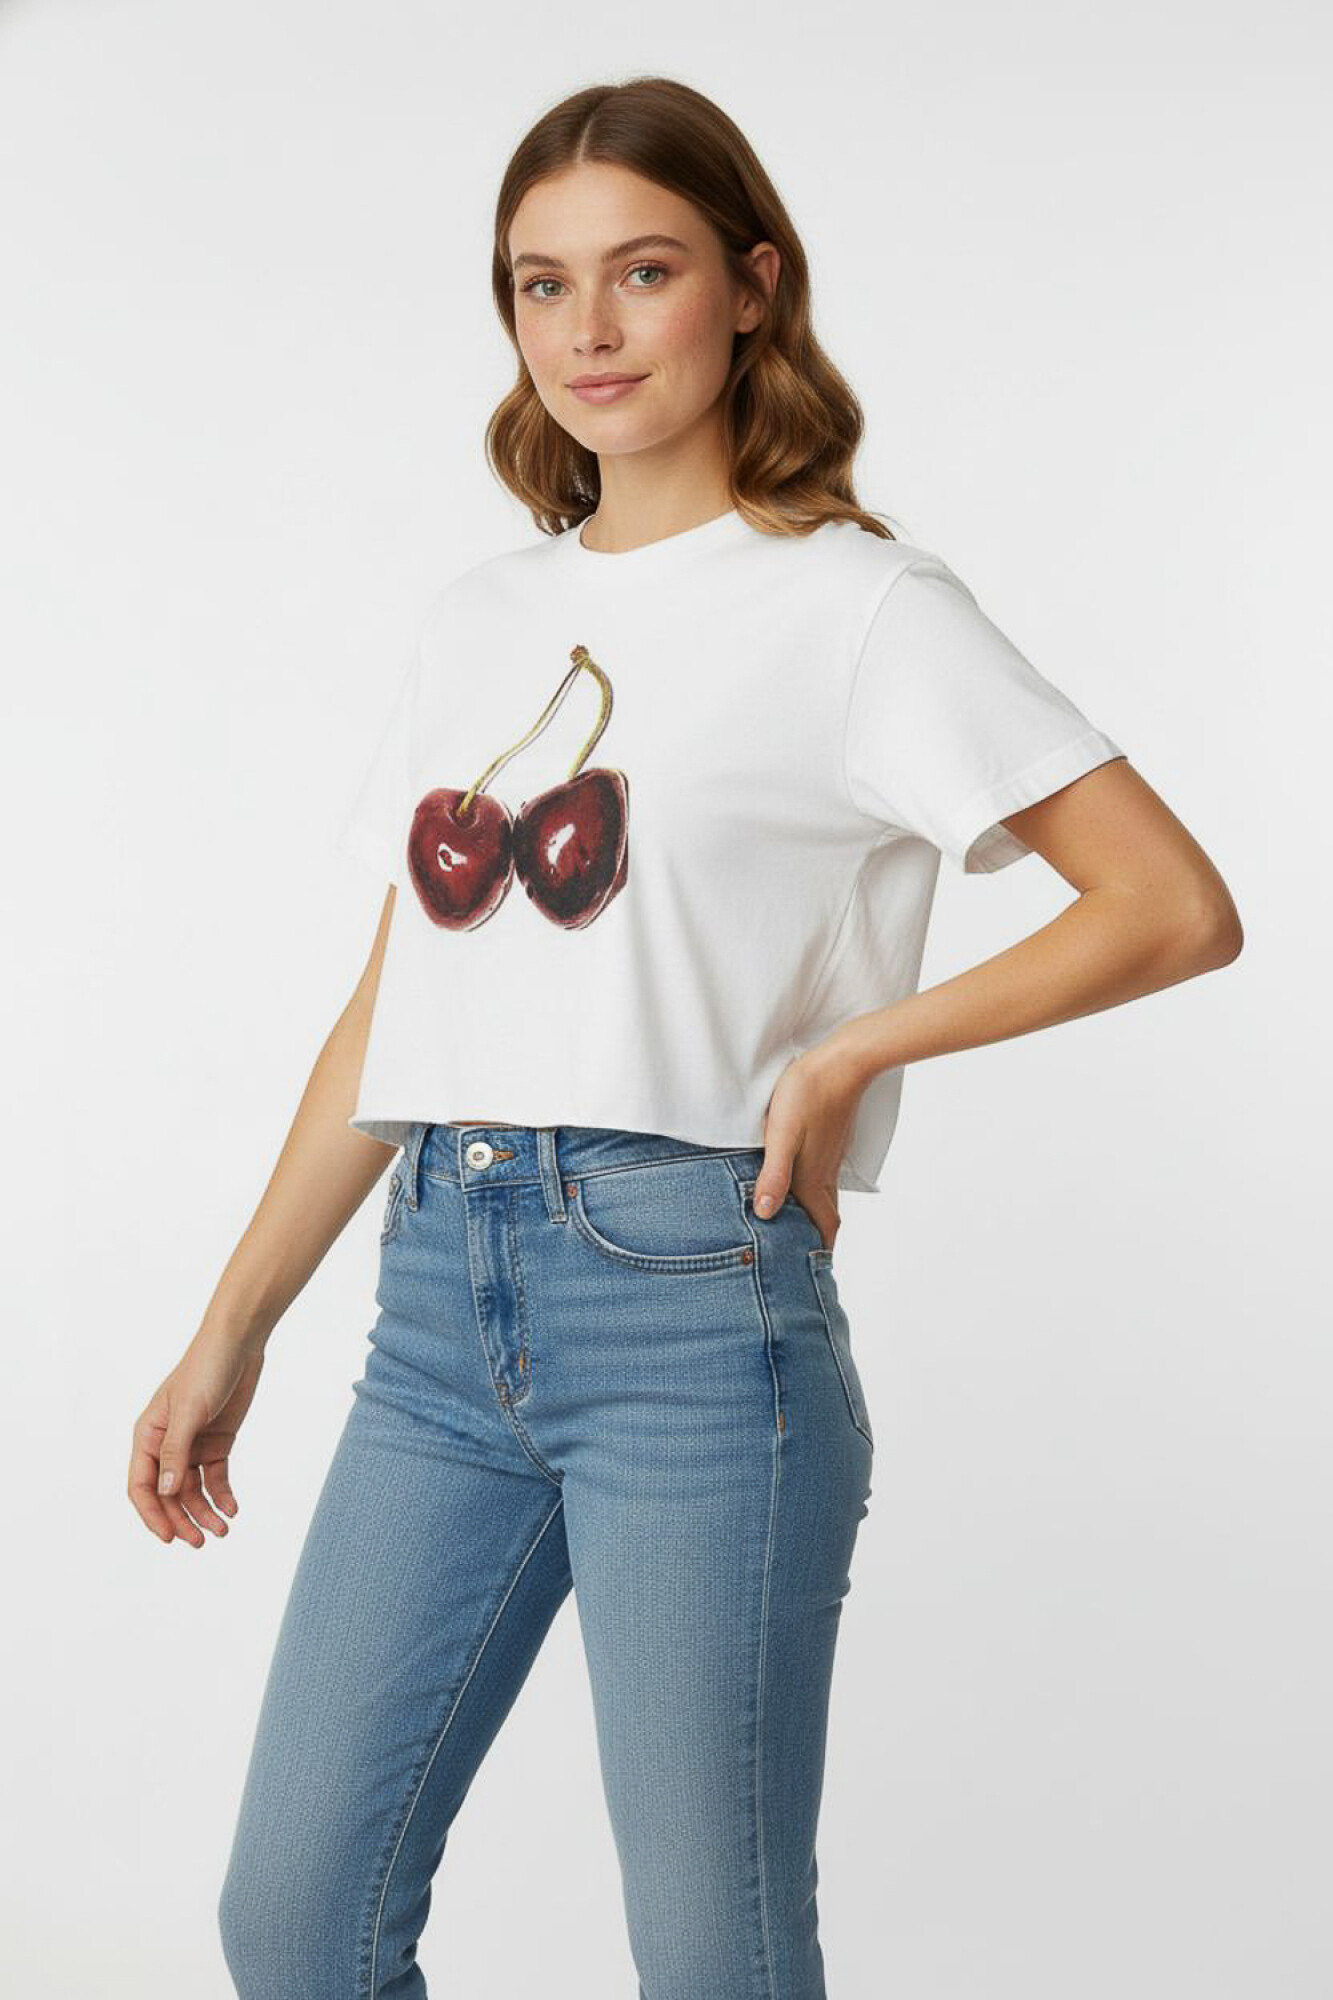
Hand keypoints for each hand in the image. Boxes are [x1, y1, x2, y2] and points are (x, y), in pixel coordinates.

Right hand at [128, 1328, 265, 1547]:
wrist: (239, 1343)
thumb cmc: (206, 1369)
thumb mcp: (189, 1411)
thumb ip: (176, 1452)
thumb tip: (165, 1492)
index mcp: (148, 1436)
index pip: (141, 1486)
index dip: (152, 1514)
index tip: (169, 1537)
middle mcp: (166, 1445)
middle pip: (168, 1495)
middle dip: (182, 1520)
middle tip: (200, 1542)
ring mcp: (192, 1445)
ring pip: (192, 1491)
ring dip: (204, 1512)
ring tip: (222, 1530)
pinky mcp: (216, 1443)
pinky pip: (215, 1478)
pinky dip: (222, 1495)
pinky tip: (232, 1508)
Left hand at [753, 1043, 864, 1252]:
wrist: (843, 1062)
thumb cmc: (808, 1093)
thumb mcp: (782, 1134)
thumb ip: (774, 1174)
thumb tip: (765, 1213)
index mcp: (813, 1178)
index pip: (823, 1226)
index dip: (819, 1252)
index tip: (811, 1277)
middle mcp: (825, 1172)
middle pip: (825, 1216)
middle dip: (815, 1240)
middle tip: (800, 1260)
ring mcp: (831, 1156)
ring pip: (824, 1196)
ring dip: (813, 1215)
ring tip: (795, 1228)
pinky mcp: (830, 1139)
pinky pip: (823, 1176)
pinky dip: (813, 1192)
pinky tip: (799, 1184)